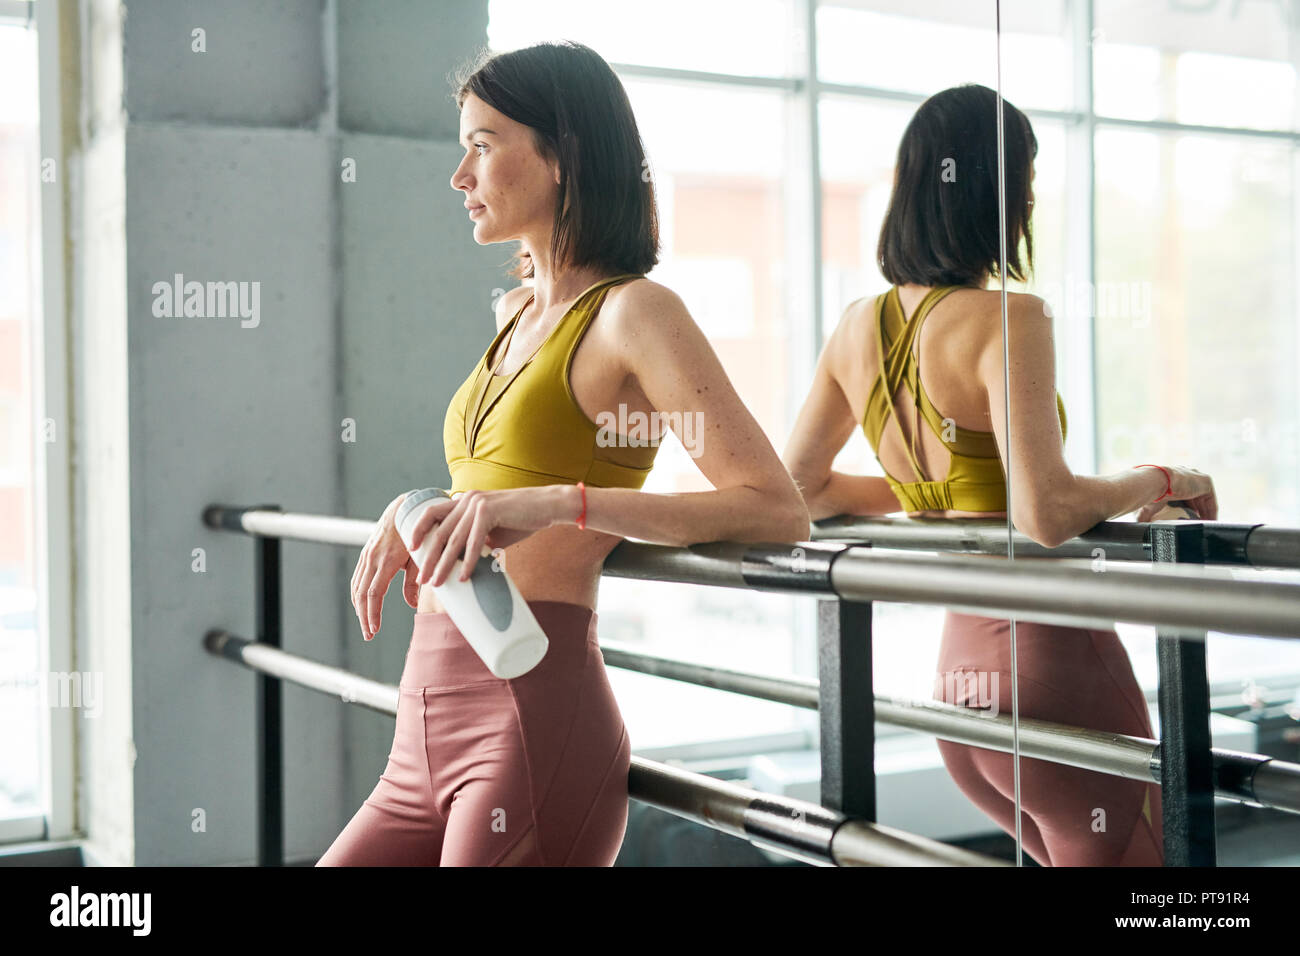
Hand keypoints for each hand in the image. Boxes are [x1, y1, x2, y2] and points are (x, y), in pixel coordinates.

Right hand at [350, 493, 421, 640]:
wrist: (403, 508)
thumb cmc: (418, 534)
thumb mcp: (421, 557)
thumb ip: (415, 582)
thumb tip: (413, 605)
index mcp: (387, 561)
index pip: (374, 593)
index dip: (373, 614)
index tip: (375, 630)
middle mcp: (373, 559)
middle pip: (362, 594)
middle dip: (364, 617)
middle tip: (369, 636)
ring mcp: (367, 556)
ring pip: (357, 587)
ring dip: (359, 609)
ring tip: (366, 626)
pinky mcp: (366, 554)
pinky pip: (357, 578)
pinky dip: (357, 595)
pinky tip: (362, 607)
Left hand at [410, 485, 576, 586]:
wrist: (548, 506)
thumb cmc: (522, 519)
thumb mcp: (492, 529)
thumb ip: (475, 540)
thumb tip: (462, 564)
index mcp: (464, 500)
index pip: (433, 512)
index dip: (419, 530)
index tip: (411, 548)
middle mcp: (467, 499)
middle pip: (440, 531)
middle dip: (429, 558)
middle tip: (423, 578)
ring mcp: (477, 504)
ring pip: (454, 539)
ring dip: (444, 564)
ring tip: (437, 583)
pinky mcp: (489, 511)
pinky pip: (474, 542)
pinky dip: (468, 562)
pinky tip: (463, 577)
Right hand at [1136, 466, 1216, 521]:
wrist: (1155, 482)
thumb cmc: (1148, 492)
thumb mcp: (1148, 505)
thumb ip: (1146, 514)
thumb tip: (1138, 528)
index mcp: (1172, 478)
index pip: (1183, 494)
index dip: (1186, 508)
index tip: (1185, 520)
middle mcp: (1186, 475)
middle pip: (1196, 498)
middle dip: (1196, 512)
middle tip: (1194, 525)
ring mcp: (1197, 477)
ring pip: (1204, 500)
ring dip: (1205, 514)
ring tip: (1202, 527)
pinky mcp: (1206, 482)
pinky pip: (1211, 501)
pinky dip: (1210, 513)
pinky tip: (1208, 523)